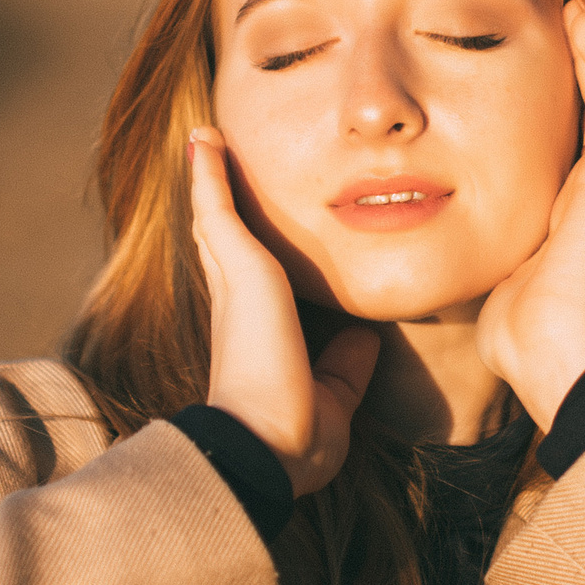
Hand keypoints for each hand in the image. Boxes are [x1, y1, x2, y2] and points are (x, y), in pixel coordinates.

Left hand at [188, 129, 382, 496]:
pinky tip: (384, 320)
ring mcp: (302, 356)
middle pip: (274, 264)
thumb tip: (200, 142)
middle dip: (285, 230)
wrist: (274, 442)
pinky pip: (356, 354)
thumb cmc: (252, 347)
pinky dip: (367, 337)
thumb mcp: (238, 266)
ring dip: (334, 283)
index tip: (231, 144)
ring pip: (320, 308)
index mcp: (237, 287)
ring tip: (362, 244)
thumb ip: (221, 211)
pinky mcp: (336, 390)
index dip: (225, 187)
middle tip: (306, 186)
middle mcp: (265, 320)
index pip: (224, 228)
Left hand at [474, 0, 584, 430]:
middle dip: (578, 64)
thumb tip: (414, 236)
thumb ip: (464, 245)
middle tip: (564, 16)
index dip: (551, 100)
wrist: (553, 348)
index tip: (527, 60)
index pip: (559, 139)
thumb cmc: (511, 328)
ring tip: (581, 6)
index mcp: (558, 210)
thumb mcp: (480, 268)